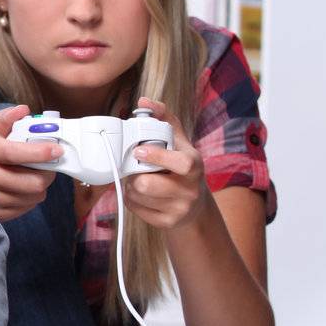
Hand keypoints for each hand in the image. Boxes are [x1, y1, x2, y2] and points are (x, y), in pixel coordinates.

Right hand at [0, 105, 59, 220]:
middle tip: (48, 167)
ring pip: (32, 197)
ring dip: (39, 187)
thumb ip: (6, 118)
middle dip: (47, 174)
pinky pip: (24, 209)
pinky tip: (22, 189)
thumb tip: (23, 111)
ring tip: (32, 177)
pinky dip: (29, 199)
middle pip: (32, 182)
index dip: (39, 152)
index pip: (14, 153)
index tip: (57, 150)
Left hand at [121, 97, 208, 230]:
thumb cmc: (180, 167)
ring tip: (139, 179)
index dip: (157, 157)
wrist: (193, 205)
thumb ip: (163, 119)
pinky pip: (135, 208)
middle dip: (134, 175)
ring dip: (130, 186)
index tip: (138, 152)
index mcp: (194, 165)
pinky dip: (132, 199)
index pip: (182, 163)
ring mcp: (179, 209)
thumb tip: (144, 102)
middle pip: (147, 184)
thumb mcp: (178, 142)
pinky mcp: (167, 223)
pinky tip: (142, 194)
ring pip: (137, 195)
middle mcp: (190, 189)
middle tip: (135, 168)